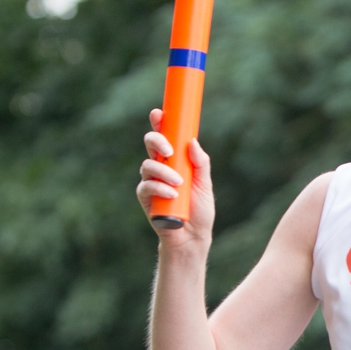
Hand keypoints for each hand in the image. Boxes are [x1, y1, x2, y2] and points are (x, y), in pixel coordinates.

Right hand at [137, 108, 214, 245]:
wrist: (193, 236)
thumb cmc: (200, 210)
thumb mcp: (205, 184)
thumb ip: (200, 163)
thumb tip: (192, 141)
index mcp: (175, 160)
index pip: (165, 136)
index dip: (159, 123)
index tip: (159, 113)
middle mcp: (160, 167)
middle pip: (151, 145)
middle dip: (157, 141)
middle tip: (169, 150)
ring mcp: (151, 182)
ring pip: (148, 165)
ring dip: (163, 172)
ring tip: (179, 183)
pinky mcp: (145, 198)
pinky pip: (146, 187)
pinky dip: (159, 188)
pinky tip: (171, 193)